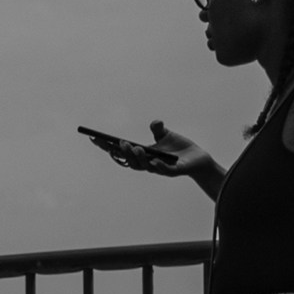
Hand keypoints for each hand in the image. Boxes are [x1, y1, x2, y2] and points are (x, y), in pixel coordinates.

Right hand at [86, 120, 219, 184]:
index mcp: (141, 154)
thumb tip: (155, 122)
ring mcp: (159, 168)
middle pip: (128, 160)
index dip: (106, 146)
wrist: (199, 159)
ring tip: (134, 147)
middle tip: (117, 143)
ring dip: (137, 158)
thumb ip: (158, 129)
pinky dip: (158, 166)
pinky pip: (163, 170)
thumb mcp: (167, 135)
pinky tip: (154, 160)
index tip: (94, 138)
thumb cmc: (180, 148)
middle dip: (121, 152)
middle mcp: (147, 163)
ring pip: (143, 166)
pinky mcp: (173, 171)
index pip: (120, 152)